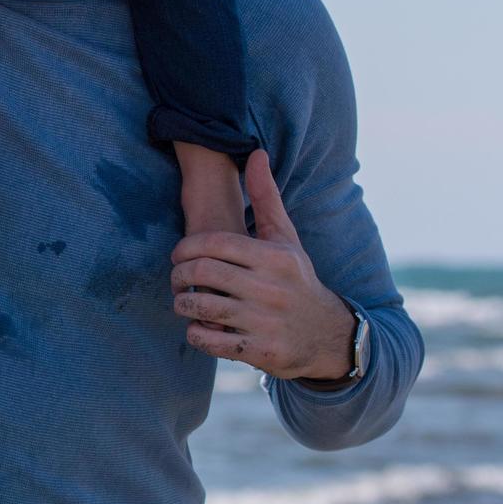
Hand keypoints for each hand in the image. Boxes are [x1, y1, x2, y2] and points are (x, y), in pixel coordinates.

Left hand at [169, 152, 357, 381]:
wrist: (327, 335)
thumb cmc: (296, 279)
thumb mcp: (286, 239)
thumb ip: (266, 198)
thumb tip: (255, 152)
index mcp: (274, 257)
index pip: (212, 244)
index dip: (185, 248)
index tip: (179, 255)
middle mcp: (270, 288)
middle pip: (201, 273)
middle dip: (178, 275)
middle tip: (176, 278)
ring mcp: (264, 321)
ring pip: (200, 307)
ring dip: (183, 304)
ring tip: (184, 301)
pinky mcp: (259, 351)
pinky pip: (209, 341)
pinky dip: (195, 333)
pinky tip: (199, 327)